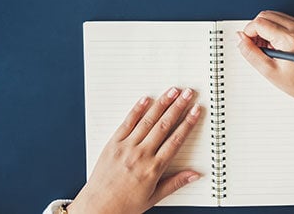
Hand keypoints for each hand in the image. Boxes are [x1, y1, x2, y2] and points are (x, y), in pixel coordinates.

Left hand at [67, 87, 201, 213]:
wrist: (98, 207)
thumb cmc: (125, 205)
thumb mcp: (154, 197)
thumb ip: (175, 183)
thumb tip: (195, 175)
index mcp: (153, 169)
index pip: (175, 140)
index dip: (187, 123)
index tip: (195, 111)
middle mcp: (141, 155)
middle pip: (164, 125)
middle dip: (178, 107)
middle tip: (188, 94)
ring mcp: (126, 147)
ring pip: (148, 120)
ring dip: (162, 103)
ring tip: (172, 91)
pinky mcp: (113, 143)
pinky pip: (127, 123)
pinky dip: (137, 109)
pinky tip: (146, 99)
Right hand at [237, 10, 293, 131]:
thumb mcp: (269, 71)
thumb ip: (250, 53)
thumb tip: (240, 38)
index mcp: (290, 39)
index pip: (259, 23)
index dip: (248, 33)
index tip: (248, 44)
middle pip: (265, 15)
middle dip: (255, 29)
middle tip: (257, 48)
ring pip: (272, 15)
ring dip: (264, 28)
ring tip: (267, 49)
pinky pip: (281, 19)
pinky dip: (273, 29)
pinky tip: (275, 45)